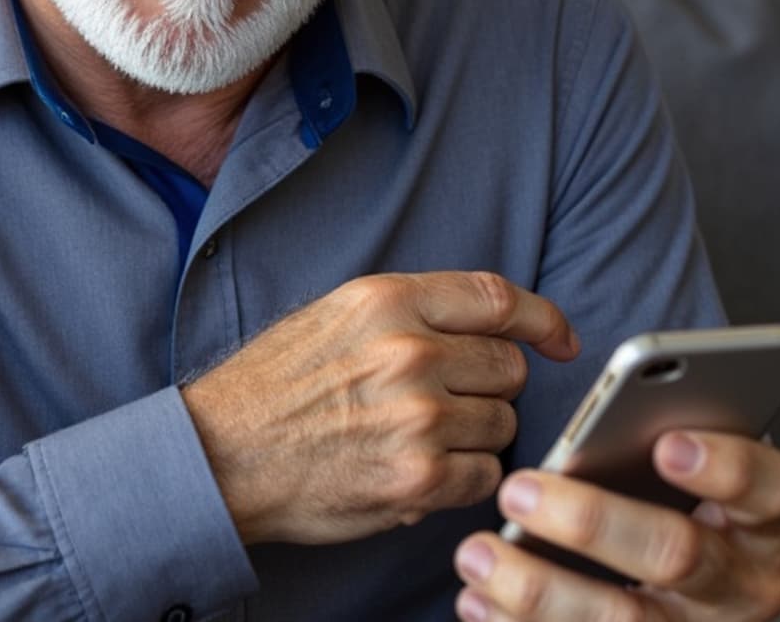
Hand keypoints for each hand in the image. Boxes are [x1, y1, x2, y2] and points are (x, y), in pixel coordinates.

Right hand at [181, 272, 578, 545]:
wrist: (220, 457)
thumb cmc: (270, 390)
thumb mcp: (333, 318)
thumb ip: (408, 313)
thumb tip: (484, 326)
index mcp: (387, 301)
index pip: (498, 297)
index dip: (542, 319)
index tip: (560, 339)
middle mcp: (410, 352)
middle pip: (508, 367)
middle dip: (490, 389)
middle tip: (449, 405)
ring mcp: (419, 416)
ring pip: (501, 424)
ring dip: (474, 437)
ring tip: (420, 442)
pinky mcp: (420, 475)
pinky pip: (484, 475)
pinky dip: (462, 481)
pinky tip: (420, 474)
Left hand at [453, 432, 779, 620]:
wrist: (693, 600)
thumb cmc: (678, 507)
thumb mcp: (690, 473)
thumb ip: (658, 441)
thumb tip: (593, 430)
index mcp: (763, 518)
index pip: (768, 489)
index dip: (724, 467)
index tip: (666, 443)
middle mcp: (742, 584)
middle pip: (678, 556)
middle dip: (592, 521)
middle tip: (518, 490)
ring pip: (624, 620)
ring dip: (538, 588)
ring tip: (476, 552)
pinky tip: (477, 601)